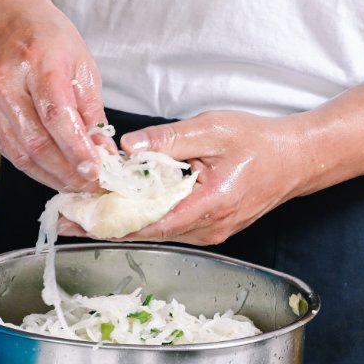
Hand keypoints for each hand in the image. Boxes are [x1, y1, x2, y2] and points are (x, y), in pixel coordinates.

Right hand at [0, 1, 112, 191]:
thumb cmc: (46, 37)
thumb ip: (91, 111)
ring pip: (21, 153)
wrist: (1, 20)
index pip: (56, 115)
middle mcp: (6, 83)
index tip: (96, 170)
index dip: (76, 148)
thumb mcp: (80, 64)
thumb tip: (102, 152)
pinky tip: (53, 174)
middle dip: (67, 170)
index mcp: (36, 62)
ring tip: (76, 185)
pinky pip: (9, 152)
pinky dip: (33, 168)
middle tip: (92, 185)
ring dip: (51, 176)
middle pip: (36, 141)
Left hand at [59, 110, 312, 244]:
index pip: (149, 223)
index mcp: (209, 206)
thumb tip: (130, 147)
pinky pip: (168, 227)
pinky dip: (141, 219)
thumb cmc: (260, 142)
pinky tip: (118, 208)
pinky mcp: (209, 229)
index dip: (110, 221)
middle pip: (146, 233)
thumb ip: (169, 139)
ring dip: (120, 223)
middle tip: (66, 218)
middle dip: (105, 225)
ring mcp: (209, 233)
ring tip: (82, 213)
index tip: (79, 217)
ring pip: (155, 233)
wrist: (297, 159)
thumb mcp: (213, 130)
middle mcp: (208, 229)